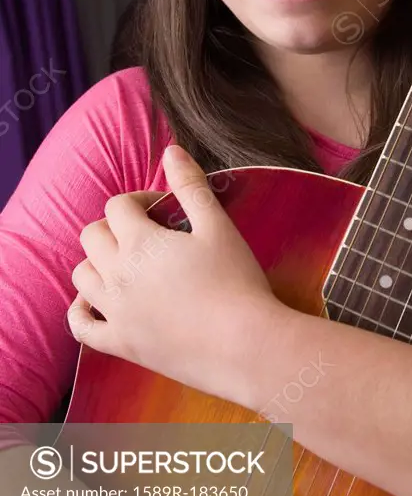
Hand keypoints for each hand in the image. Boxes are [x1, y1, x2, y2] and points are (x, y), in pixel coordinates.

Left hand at [68, 145, 280, 397]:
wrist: (246, 345)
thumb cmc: (237, 282)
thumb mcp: (218, 226)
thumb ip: (191, 186)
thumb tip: (171, 150)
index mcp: (140, 242)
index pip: (118, 206)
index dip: (140, 200)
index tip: (168, 210)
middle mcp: (117, 275)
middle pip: (92, 236)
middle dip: (115, 227)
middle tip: (150, 235)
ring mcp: (115, 312)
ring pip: (81, 276)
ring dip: (98, 262)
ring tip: (129, 264)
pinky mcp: (121, 345)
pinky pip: (80, 325)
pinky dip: (81, 309)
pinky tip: (97, 302)